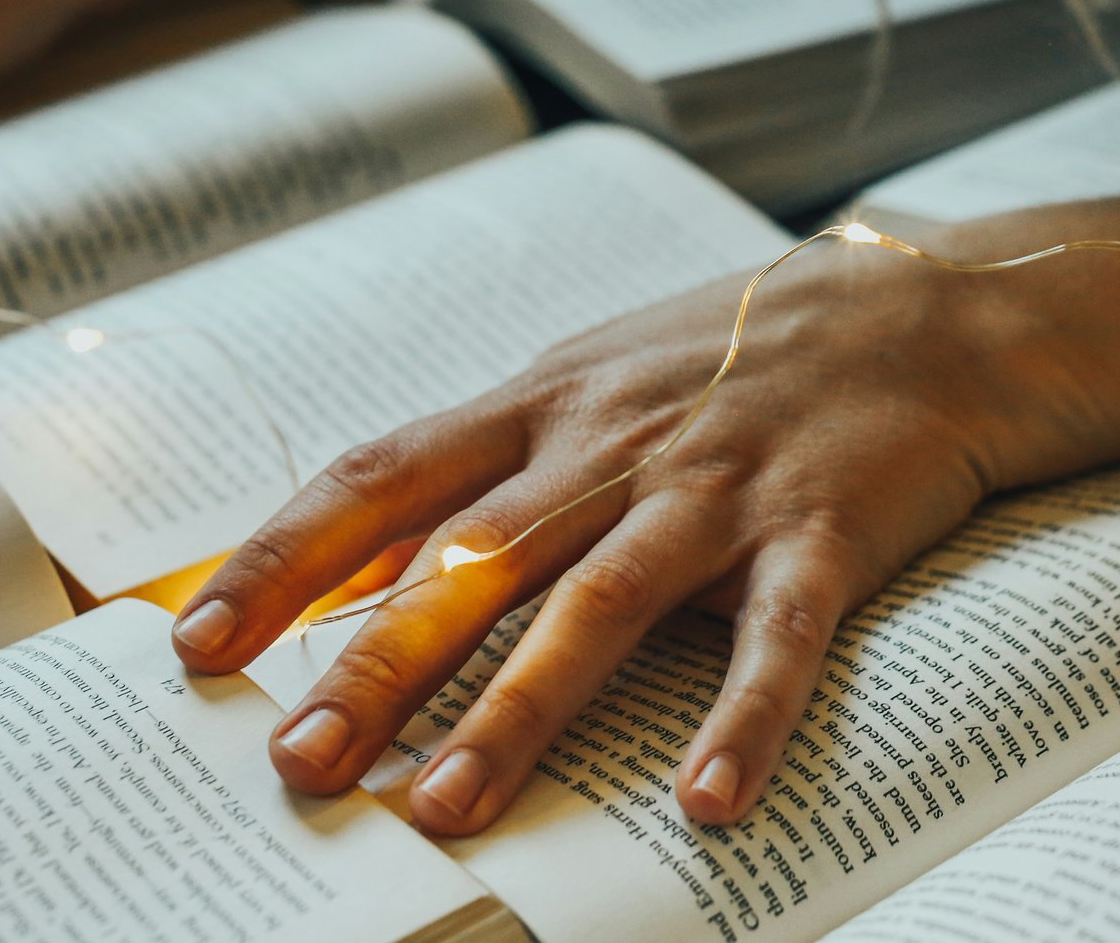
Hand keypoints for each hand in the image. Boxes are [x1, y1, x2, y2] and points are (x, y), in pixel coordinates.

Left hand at [169, 240, 1113, 833]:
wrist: (923, 313)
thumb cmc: (734, 352)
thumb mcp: (593, 377)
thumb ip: (485, 463)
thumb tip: (356, 561)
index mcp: (545, 404)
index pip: (383, 475)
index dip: (282, 559)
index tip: (196, 646)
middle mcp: (616, 445)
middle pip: (475, 557)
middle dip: (378, 663)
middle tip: (299, 768)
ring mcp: (720, 489)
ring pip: (604, 601)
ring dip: (519, 706)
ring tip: (448, 806)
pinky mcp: (824, 534)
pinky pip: (778, 638)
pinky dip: (744, 720)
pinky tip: (706, 802)